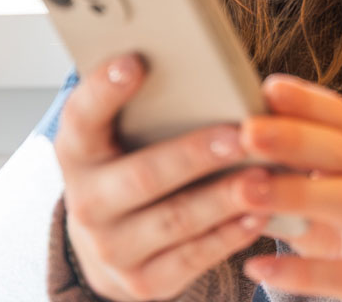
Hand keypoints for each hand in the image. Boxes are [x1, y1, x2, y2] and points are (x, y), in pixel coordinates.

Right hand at [53, 52, 270, 301]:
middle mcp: (86, 202)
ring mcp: (111, 248)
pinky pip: (191, 258)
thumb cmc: (130, 165)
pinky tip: (258, 214)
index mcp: (77, 152)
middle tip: (239, 136)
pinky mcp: (142, 283)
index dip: (104, 88)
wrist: (109, 244)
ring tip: (264, 177)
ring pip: (175, 220)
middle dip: (194, 155)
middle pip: (142, 176)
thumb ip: (149, 106)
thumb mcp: (123, 136)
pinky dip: (228, 235)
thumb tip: (205, 72)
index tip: (136, 61)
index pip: (82, 115)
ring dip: (223, 198)